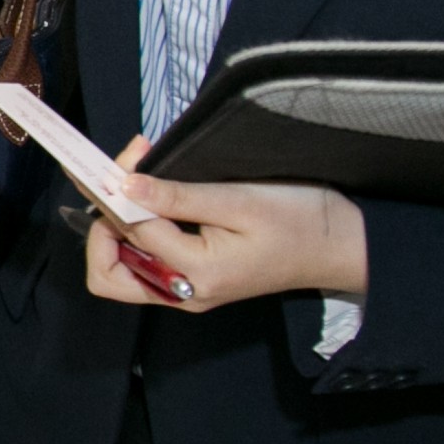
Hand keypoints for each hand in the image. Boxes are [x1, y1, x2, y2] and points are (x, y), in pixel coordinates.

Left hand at [78, 137, 366, 313]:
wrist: (340, 244)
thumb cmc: (300, 220)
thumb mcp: (240, 200)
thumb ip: (179, 196)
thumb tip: (123, 186)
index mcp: (194, 276)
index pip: (130, 231)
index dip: (121, 188)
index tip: (134, 150)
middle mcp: (183, 293)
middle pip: (107, 272)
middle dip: (103, 220)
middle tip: (125, 173)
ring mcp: (186, 291)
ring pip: (121, 270)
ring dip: (117, 224)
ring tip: (138, 178)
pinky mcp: (193, 281)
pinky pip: (146, 262)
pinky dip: (138, 230)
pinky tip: (154, 195)